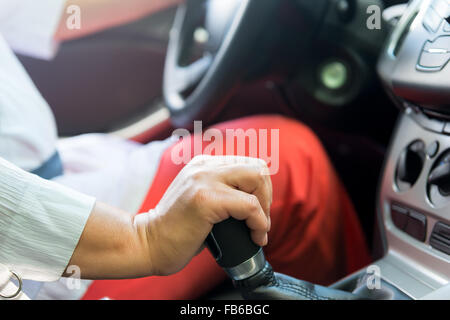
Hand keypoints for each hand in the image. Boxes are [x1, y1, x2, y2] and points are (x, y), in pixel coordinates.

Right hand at [141, 155, 271, 275]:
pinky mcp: (205, 199)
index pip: (250, 164)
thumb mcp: (201, 200)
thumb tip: (257, 201)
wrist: (148, 244)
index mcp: (204, 164)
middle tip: (260, 221)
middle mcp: (204, 166)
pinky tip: (255, 237)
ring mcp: (204, 179)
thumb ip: (223, 192)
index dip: (261, 190)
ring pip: (257, 178)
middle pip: (258, 167)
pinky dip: (259, 223)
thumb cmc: (178, 230)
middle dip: (267, 196)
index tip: (257, 213)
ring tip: (258, 228)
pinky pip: (249, 205)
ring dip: (265, 208)